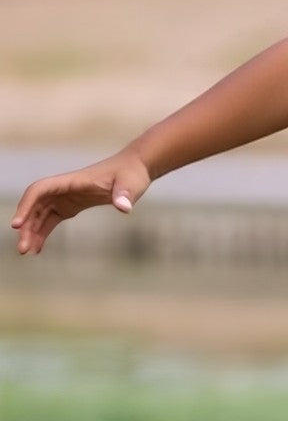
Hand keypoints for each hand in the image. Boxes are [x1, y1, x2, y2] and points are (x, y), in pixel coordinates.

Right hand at [10, 150, 151, 254]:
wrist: (137, 168)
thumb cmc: (133, 173)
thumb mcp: (131, 184)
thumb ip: (125, 194)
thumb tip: (124, 208)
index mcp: (72, 180)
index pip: (39, 190)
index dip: (26, 205)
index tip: (17, 224)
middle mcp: (64, 188)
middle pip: (35, 205)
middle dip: (26, 226)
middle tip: (22, 249)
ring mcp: (66, 196)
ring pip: (40, 214)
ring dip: (31, 232)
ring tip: (26, 252)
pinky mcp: (72, 205)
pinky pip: (51, 219)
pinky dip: (43, 233)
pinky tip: (38, 248)